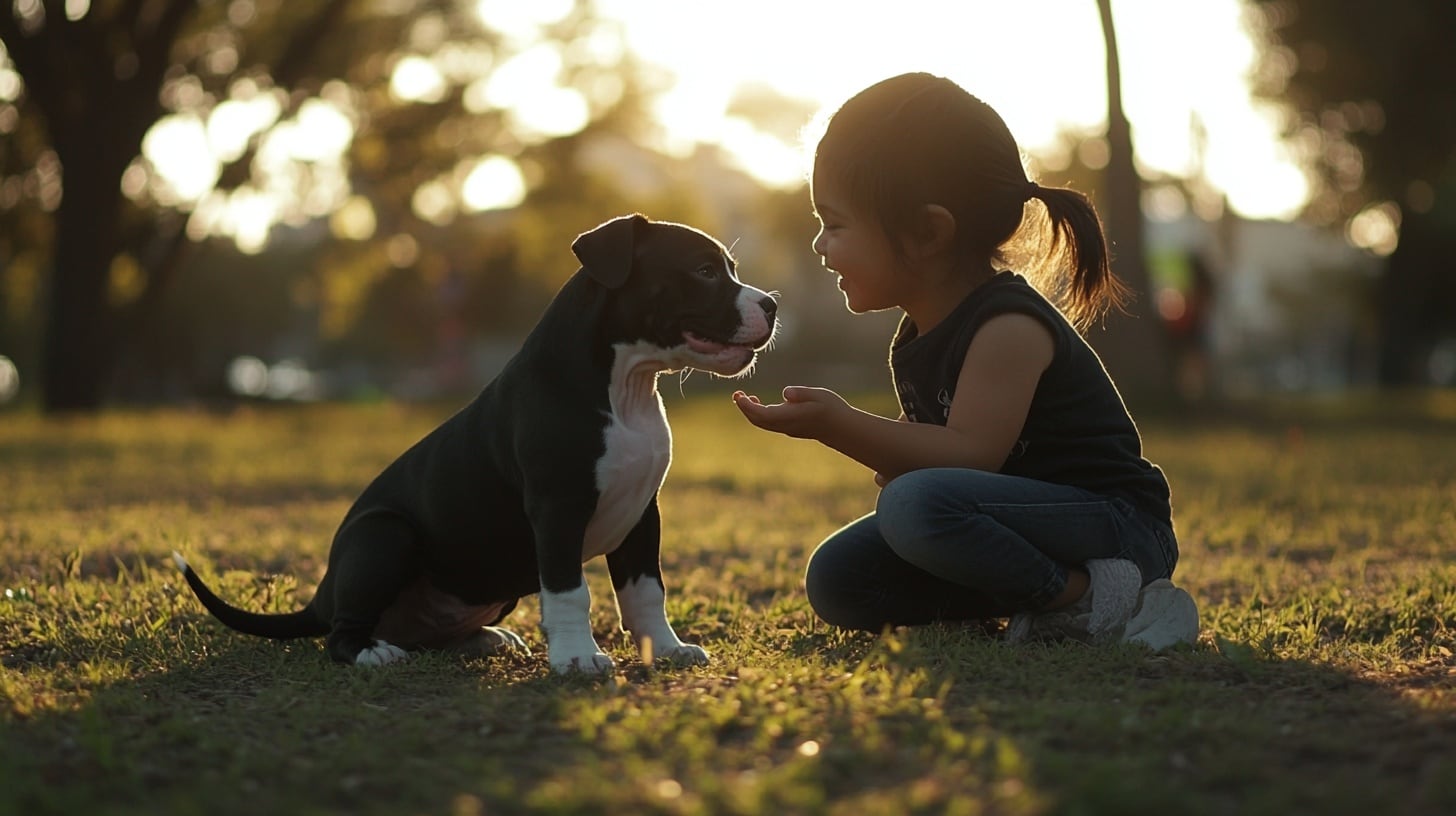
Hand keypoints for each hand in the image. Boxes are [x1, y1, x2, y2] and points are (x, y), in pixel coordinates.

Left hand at [732, 386, 847, 439]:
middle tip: (736, 394)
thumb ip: (802, 393)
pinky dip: (759, 414)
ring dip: (751, 411)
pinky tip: (758, 403)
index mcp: (790, 417)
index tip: (738, 396)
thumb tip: (786, 393)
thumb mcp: (820, 395)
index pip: (762, 414)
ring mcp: (787, 429)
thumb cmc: (832, 409)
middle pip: (758, 421)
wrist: (843, 429)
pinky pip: (769, 423)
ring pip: (763, 423)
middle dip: (745, 409)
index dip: (747, 407)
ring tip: (743, 397)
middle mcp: (786, 425)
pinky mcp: (790, 428)